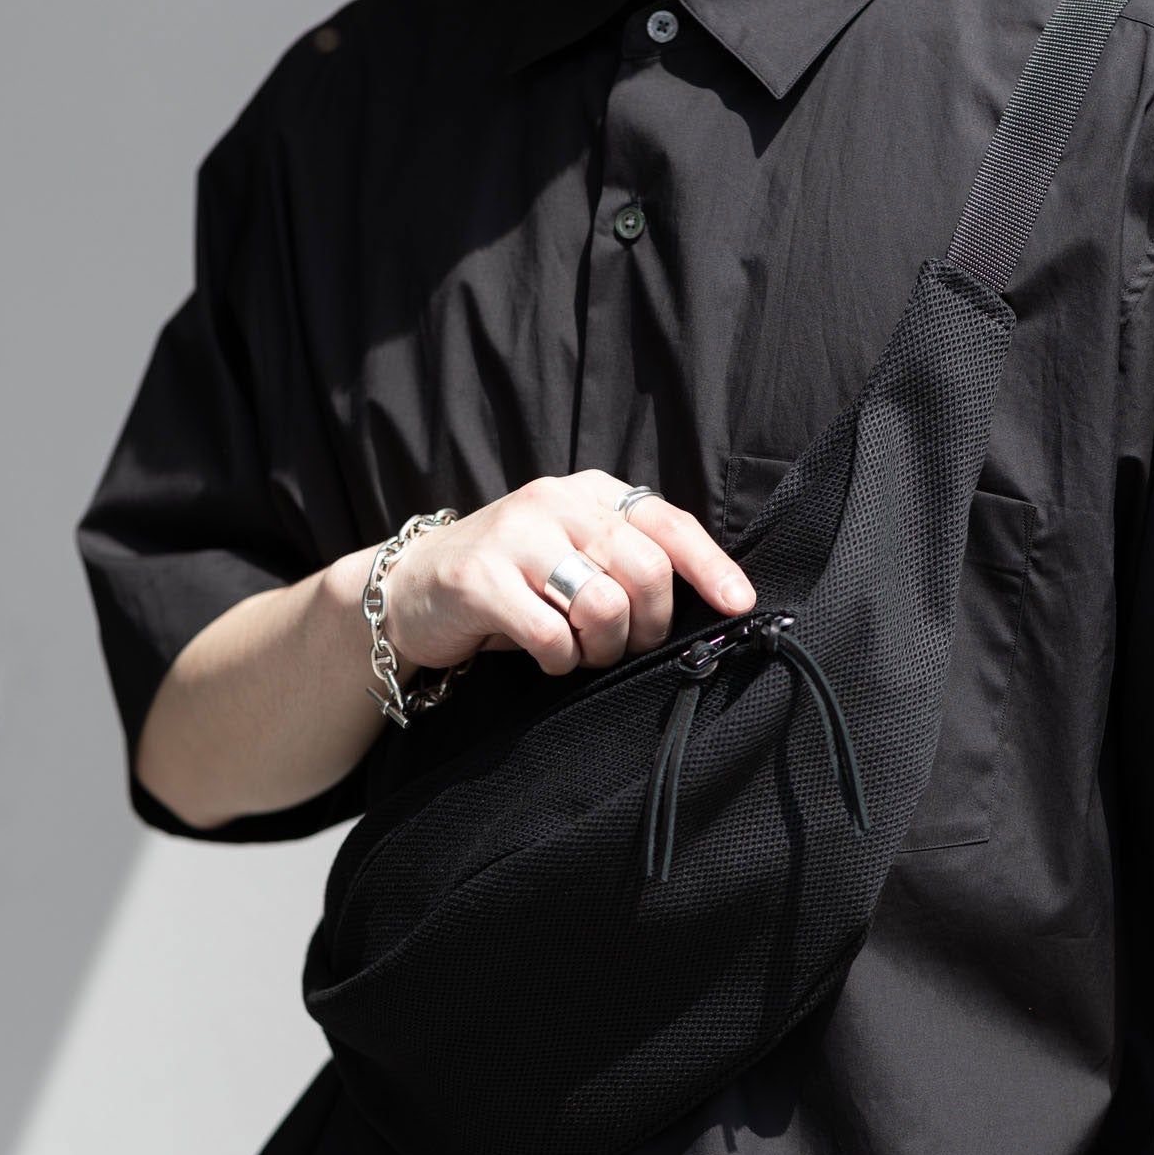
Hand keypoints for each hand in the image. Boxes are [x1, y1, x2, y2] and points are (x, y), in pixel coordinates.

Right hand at [377, 470, 755, 675]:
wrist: (415, 587)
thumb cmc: (514, 579)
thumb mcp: (574, 552)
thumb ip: (627, 560)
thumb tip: (707, 605)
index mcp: (590, 493)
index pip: (669, 524)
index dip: (711, 567)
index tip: (738, 604)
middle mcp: (556, 502)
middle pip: (646, 570)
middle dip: (648, 625)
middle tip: (625, 647)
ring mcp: (516, 537)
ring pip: (604, 605)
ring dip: (603, 648)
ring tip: (582, 653)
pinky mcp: (480, 578)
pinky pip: (551, 637)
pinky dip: (559, 662)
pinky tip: (546, 656)